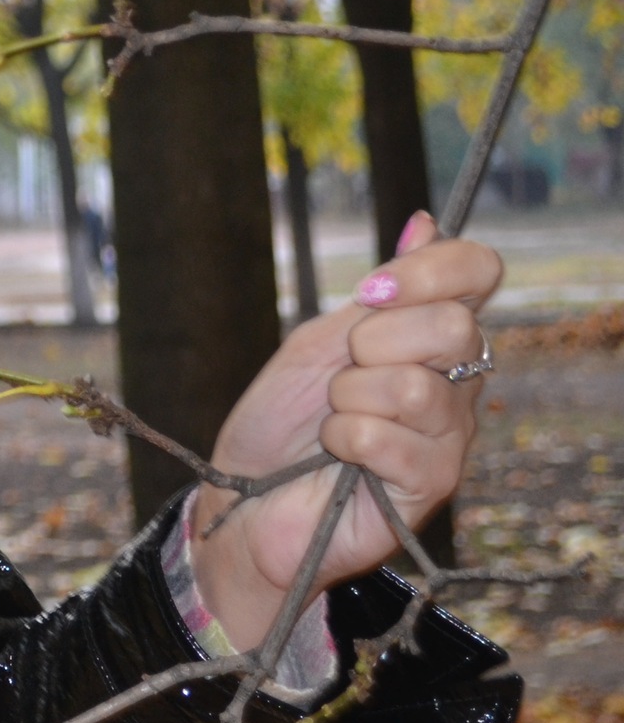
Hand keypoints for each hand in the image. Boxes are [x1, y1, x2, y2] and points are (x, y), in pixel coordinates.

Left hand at [190, 212, 500, 651]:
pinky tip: (335, 456)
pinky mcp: (431, 486)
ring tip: (332, 421)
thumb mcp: (319, 343)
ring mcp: (449, 437)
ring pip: (413, 386)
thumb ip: (376, 295)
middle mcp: (457, 383)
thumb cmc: (281, 422)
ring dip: (347, 399)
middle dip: (371, 342)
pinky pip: (386, 436)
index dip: (431, 269)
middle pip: (455, 326)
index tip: (372, 291)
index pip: (477, 272)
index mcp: (433, 338)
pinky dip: (341, 438)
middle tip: (340, 374)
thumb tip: (424, 222)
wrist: (244, 500)